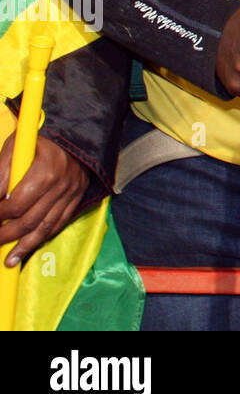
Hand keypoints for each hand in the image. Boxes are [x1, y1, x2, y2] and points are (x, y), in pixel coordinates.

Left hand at [0, 132, 90, 265]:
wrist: (77, 132)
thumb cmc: (43, 137)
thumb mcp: (17, 146)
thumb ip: (2, 172)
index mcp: (45, 172)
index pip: (15, 204)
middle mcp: (60, 186)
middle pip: (29, 220)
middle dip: (6, 236)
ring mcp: (70, 193)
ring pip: (46, 227)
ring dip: (25, 246)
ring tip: (9, 261)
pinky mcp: (76, 196)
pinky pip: (60, 222)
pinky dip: (45, 236)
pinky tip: (31, 246)